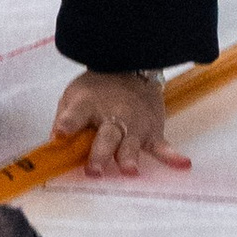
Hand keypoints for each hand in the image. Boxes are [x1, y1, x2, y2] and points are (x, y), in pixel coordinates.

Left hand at [52, 65, 189, 176]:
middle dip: (100, 153)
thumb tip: (54, 146)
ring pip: (130, 143)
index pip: (75, 114)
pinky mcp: (152, 131)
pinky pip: (162, 146)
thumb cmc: (98, 89)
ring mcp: (134, 125)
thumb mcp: (74, 97)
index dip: (67, 124)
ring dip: (128, 157)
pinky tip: (183, 164)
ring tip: (130, 170)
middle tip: (94, 170)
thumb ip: (64, 121)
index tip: (60, 134)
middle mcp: (111, 115)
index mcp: (87, 105)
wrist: (131, 66)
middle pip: (105, 136)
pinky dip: (173, 156)